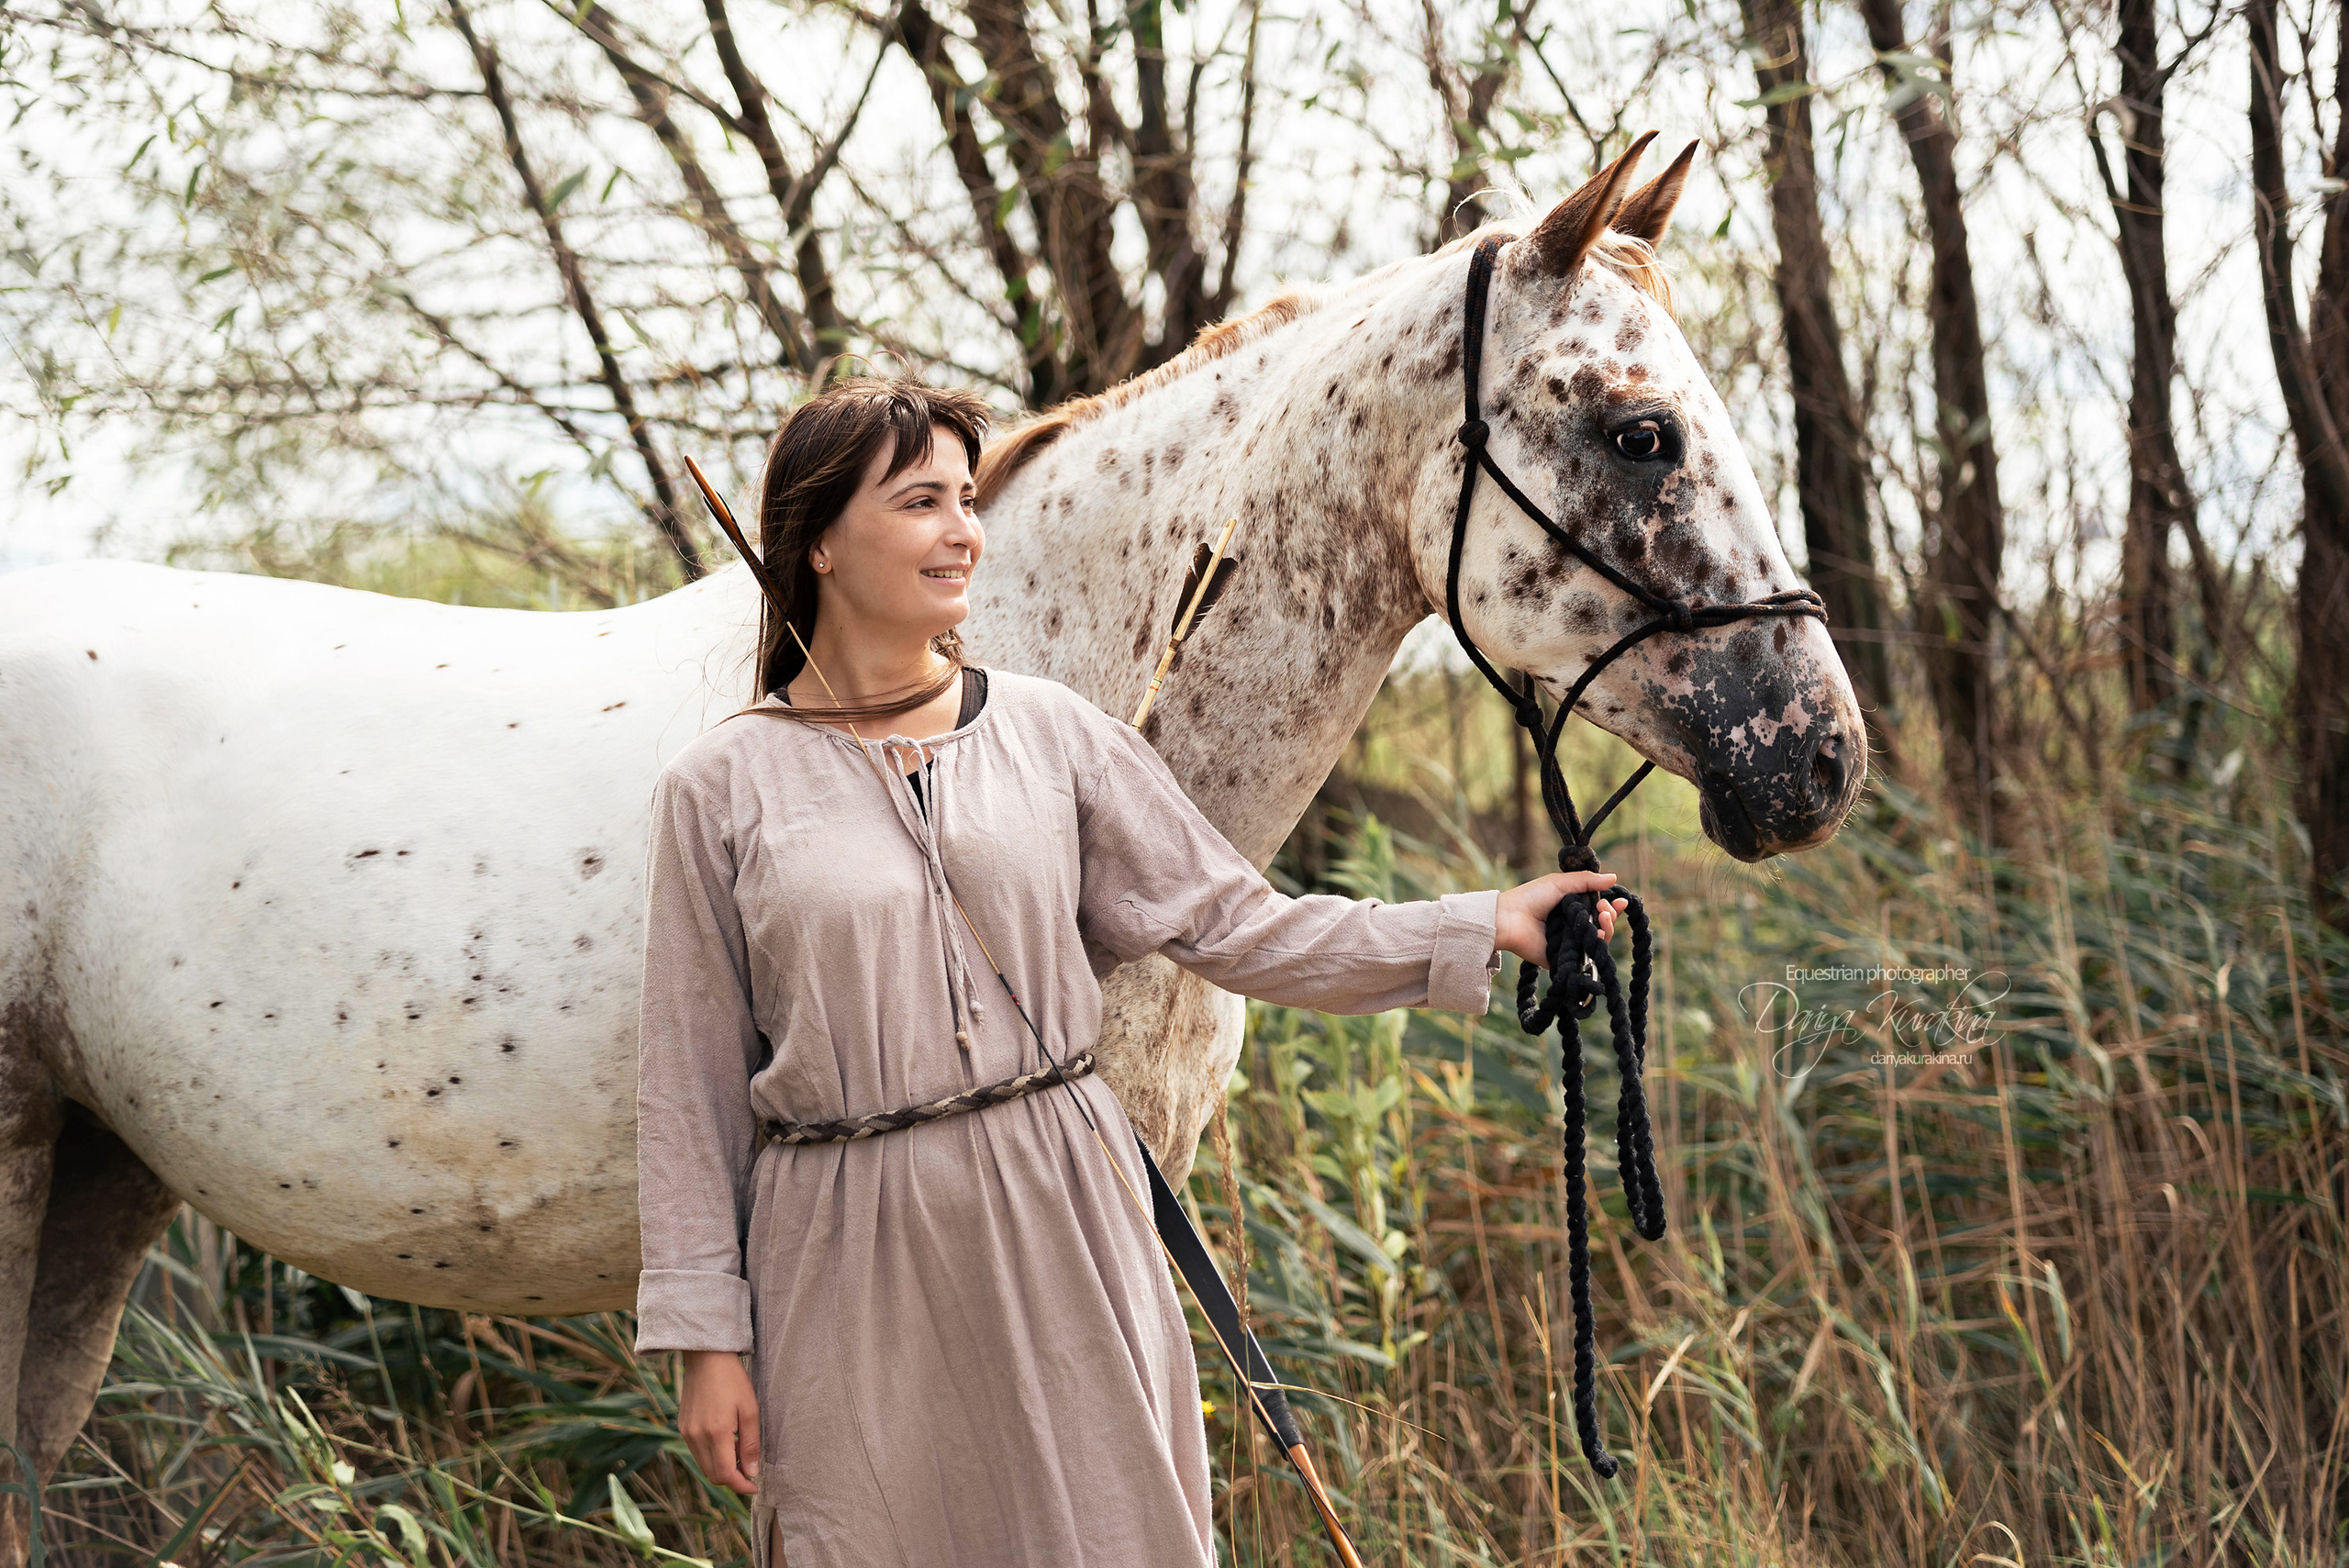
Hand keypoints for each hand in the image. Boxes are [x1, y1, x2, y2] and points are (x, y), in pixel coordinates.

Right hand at [678, 1350, 762, 1495]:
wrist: (707, 1358)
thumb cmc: (733, 1380)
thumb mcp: (750, 1410)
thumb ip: (751, 1444)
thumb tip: (752, 1472)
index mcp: (716, 1432)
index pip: (726, 1474)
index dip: (741, 1485)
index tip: (755, 1486)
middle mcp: (696, 1436)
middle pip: (713, 1475)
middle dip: (733, 1478)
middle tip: (750, 1468)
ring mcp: (686, 1432)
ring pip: (704, 1465)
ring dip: (722, 1467)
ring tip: (739, 1451)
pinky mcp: (682, 1427)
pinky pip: (697, 1452)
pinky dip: (712, 1455)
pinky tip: (726, 1441)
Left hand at [1494, 872, 1629, 968]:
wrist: (1510, 918)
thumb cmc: (1531, 897)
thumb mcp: (1560, 882)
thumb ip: (1586, 880)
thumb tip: (1614, 878)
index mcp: (1572, 907)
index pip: (1598, 909)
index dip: (1611, 906)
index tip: (1621, 901)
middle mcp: (1572, 926)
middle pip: (1602, 925)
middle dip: (1610, 915)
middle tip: (1603, 909)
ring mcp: (1570, 943)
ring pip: (1598, 940)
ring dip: (1607, 927)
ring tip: (1602, 917)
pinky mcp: (1565, 958)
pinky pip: (1587, 956)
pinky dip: (1596, 945)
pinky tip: (1597, 934)